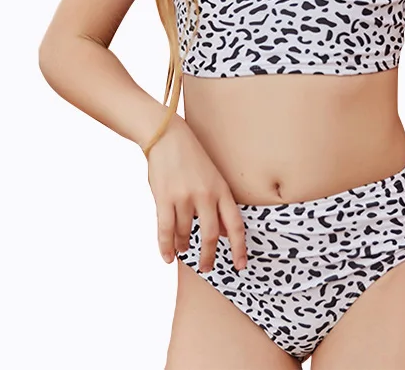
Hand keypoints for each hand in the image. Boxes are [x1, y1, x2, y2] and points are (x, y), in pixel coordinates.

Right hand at [146, 119, 247, 272]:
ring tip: (183, 250)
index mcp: (222, 189)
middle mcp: (206, 195)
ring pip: (186, 233)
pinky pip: (166, 230)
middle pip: (211, 235)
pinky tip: (168, 257)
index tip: (240, 265)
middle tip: (207, 268)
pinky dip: (166, 247)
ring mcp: (184, 197)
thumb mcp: (214, 178)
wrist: (167, 137)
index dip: (239, 248)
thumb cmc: (192, 158)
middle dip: (209, 256)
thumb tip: (224, 233)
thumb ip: (219, 205)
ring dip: (184, 246)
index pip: (235, 224)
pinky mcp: (164, 198)